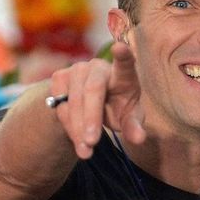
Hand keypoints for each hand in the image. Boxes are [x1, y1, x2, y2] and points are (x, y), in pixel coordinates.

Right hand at [50, 42, 145, 158]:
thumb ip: (134, 127)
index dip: (123, 55)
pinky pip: (61, 106)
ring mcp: (76, 70)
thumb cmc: (117, 108)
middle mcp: (98, 67)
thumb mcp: (129, 119)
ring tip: (86, 152)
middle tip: (92, 142)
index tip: (120, 47)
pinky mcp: (59, 78)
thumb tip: (140, 139)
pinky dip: (68, 126)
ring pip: (74, 101)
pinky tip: (77, 139)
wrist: (89, 105)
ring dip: (77, 128)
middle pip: (93, 90)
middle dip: (91, 118)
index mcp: (123, 73)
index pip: (125, 62)